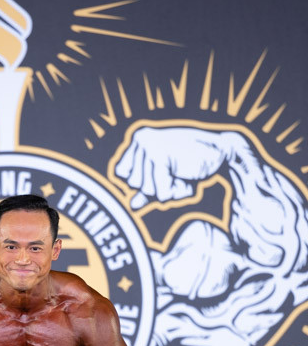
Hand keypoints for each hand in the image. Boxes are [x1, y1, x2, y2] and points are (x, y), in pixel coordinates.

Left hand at [114, 126, 229, 209]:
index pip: (123, 174)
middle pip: (133, 184)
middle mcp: (141, 140)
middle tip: (176, 171)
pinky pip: (160, 194)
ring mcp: (150, 147)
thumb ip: (148, 190)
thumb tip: (132, 206)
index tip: (162, 168)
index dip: (142, 179)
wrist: (222, 153)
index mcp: (138, 139)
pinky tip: (186, 177)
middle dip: (156, 185)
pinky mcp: (160, 157)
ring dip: (168, 189)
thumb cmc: (193, 161)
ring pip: (146, 190)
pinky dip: (176, 192)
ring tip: (182, 173)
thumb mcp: (167, 176)